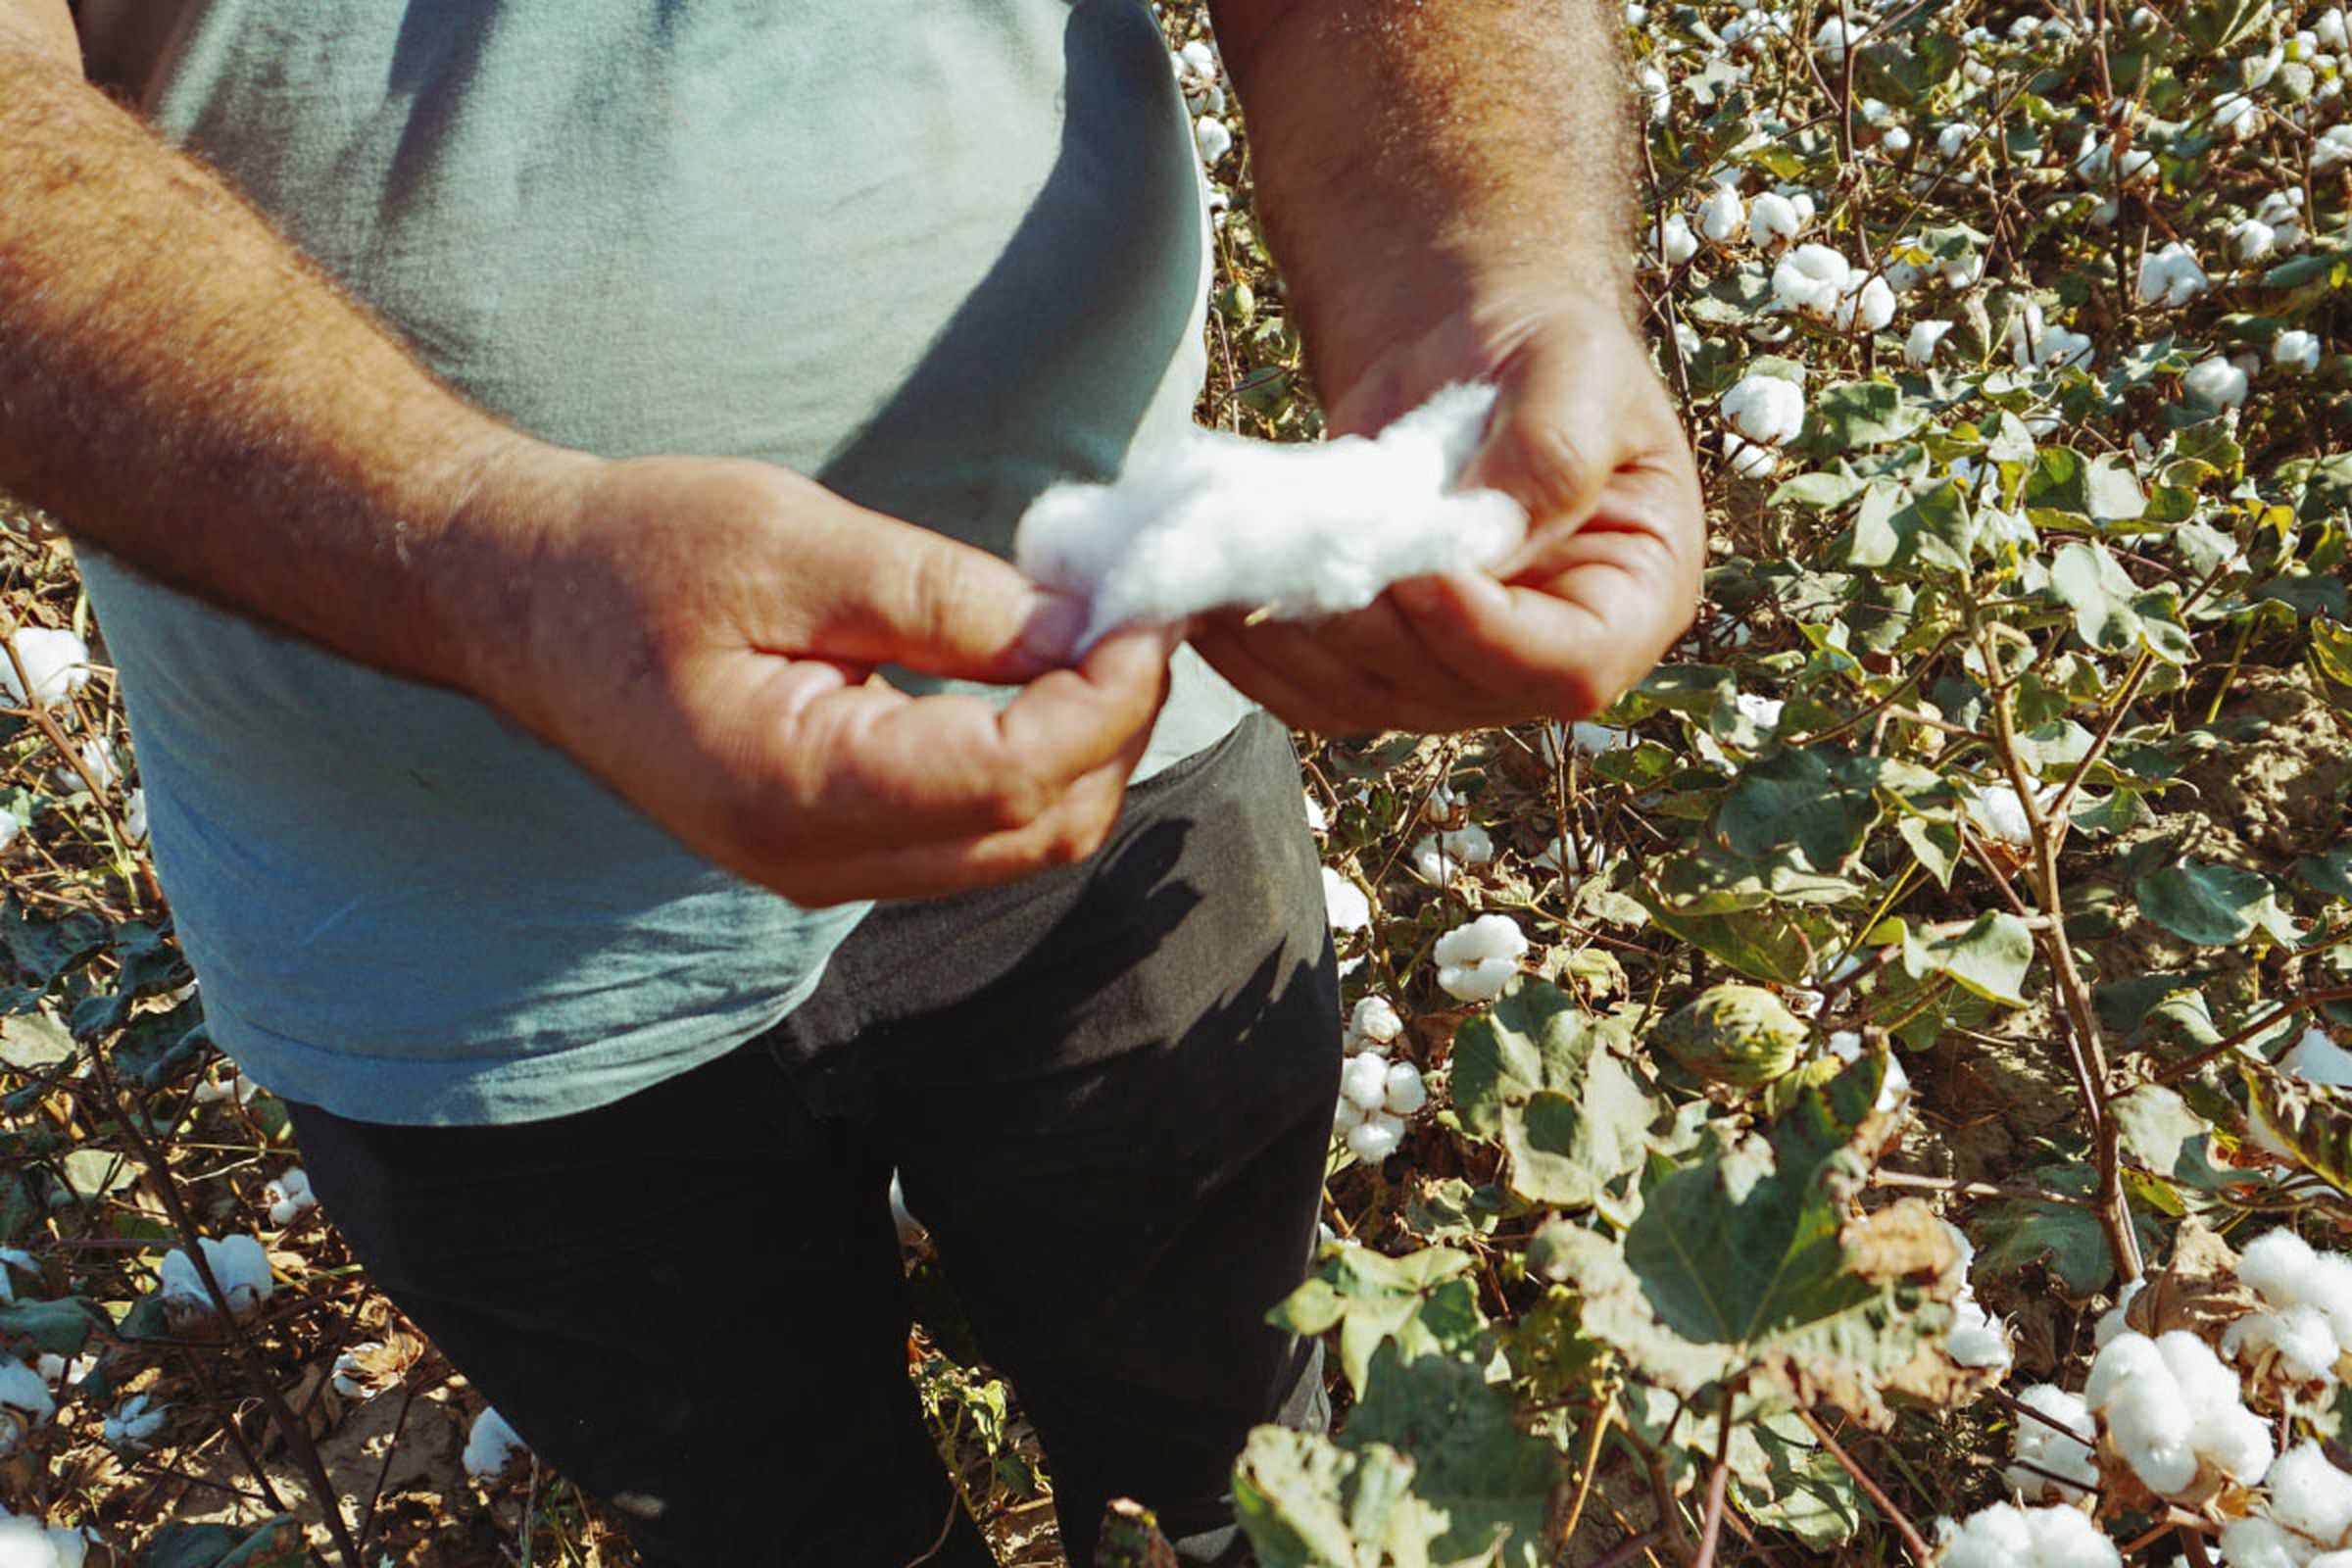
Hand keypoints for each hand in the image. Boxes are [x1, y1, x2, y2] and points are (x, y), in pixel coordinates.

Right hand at [448, 448, 1174, 905]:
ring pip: (1019, 844)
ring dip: (1083, 748)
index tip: (1149, 607)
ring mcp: (826, 870)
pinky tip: (1039, 678)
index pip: (1016, 776)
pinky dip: (1034, 764)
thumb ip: (943, 597)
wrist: (525, 604)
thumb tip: (1083, 628)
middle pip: (1039, 831)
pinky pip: (976, 834)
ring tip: (1098, 636)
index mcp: (796, 789)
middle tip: (1136, 614)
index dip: (1110, 695)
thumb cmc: (636, 555)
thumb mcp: (791, 543)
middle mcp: (817, 862)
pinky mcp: (836, 851)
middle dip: (1114, 727)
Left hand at [1189, 292, 1704, 733]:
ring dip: (1298, 644)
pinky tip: (1207, 603)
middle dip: (1378, 631)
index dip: (1493, 638)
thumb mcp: (1576, 366)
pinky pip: (1308, 690)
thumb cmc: (1542, 349)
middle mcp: (1547, 656)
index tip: (1422, 579)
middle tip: (1315, 557)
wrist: (1469, 353)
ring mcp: (1456, 672)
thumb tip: (1490, 534)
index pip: (1572, 666)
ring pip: (1368, 700)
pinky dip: (1253, 654)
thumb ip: (1553, 448)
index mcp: (1634, 599)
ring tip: (1241, 576)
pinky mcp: (1377, 663)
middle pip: (1456, 692)